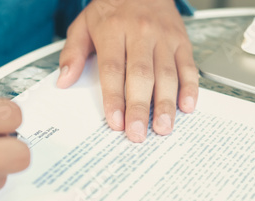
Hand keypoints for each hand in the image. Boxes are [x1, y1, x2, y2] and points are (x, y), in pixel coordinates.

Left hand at [57, 0, 198, 141]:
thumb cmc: (112, 8)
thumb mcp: (84, 24)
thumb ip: (73, 53)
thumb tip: (64, 80)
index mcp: (113, 30)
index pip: (113, 70)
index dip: (114, 98)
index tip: (115, 121)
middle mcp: (140, 33)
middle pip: (141, 75)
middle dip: (139, 107)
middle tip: (138, 133)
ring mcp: (164, 38)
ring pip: (167, 74)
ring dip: (165, 104)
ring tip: (162, 127)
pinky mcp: (181, 41)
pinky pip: (188, 66)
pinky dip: (190, 88)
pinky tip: (187, 106)